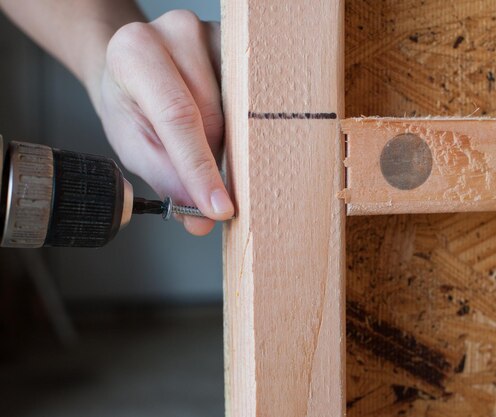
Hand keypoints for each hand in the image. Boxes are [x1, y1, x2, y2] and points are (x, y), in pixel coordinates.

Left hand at [90, 10, 231, 235]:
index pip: (178, 117)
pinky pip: (250, 95)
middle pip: (212, 115)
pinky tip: (227, 126)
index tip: (219, 208)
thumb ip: (167, 181)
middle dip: (212, 158)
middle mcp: (176, 31)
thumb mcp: (135, 144)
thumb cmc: (131, 103)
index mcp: (136, 52)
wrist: (134, 66)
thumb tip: (201, 220)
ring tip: (204, 141)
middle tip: (205, 182)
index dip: (200, 168)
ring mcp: (212, 31)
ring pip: (236, 109)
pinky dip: (241, 123)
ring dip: (226, 140)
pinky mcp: (237, 42)